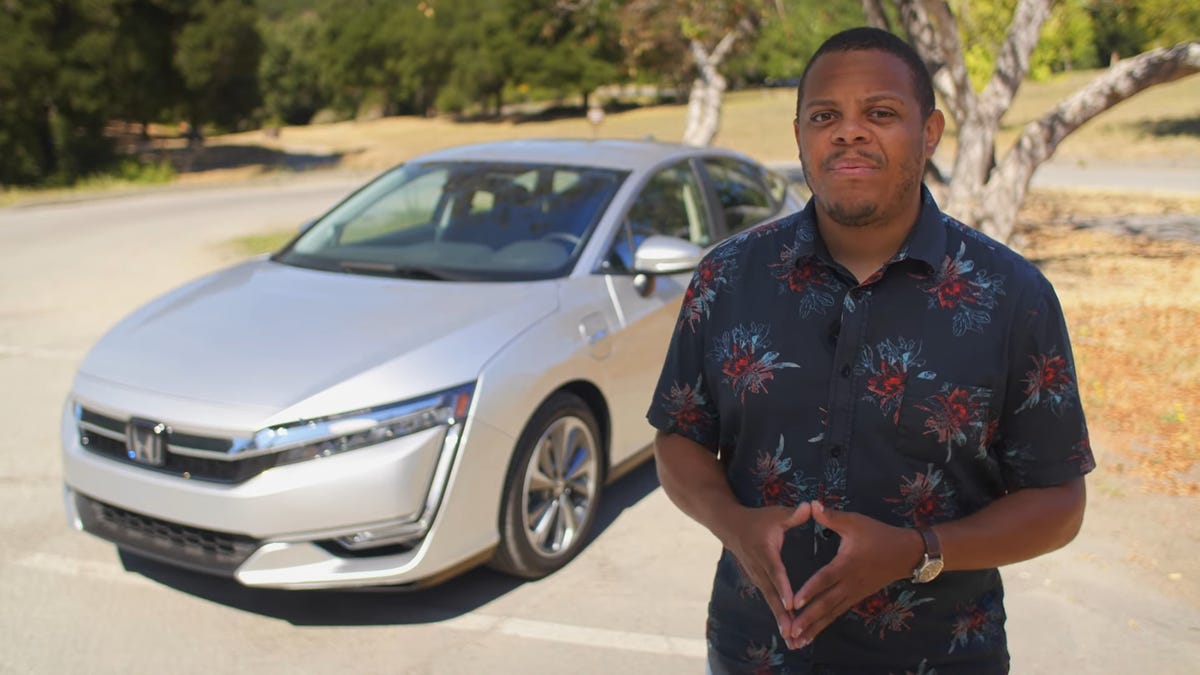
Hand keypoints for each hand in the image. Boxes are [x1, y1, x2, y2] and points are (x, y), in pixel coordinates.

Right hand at [720, 502, 812, 641]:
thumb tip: (811, 506)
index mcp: (764, 552)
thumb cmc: (756, 519)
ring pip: (770, 601)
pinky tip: (787, 631)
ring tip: (792, 639)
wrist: (729, 525)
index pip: (775, 572)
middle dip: (782, 614)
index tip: (791, 604)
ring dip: (780, 620)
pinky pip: (769, 600)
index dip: (783, 588)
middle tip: (792, 633)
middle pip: (771, 595)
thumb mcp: (775, 513)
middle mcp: (759, 569)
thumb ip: (794, 514)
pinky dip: (777, 615)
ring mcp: (756, 577)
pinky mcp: (758, 581)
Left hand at [786, 501, 922, 648]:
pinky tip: (814, 633)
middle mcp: (850, 583)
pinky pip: (838, 613)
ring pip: (832, 613)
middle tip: (791, 632)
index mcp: (847, 565)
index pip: (825, 580)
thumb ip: (832, 517)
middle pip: (827, 604)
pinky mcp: (857, 597)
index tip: (794, 603)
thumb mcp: (855, 522)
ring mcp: (854, 593)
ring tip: (798, 641)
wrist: (907, 553)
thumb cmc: (879, 535)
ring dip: (815, 627)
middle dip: (808, 619)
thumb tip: (811, 504)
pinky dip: (825, 623)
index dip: (809, 591)